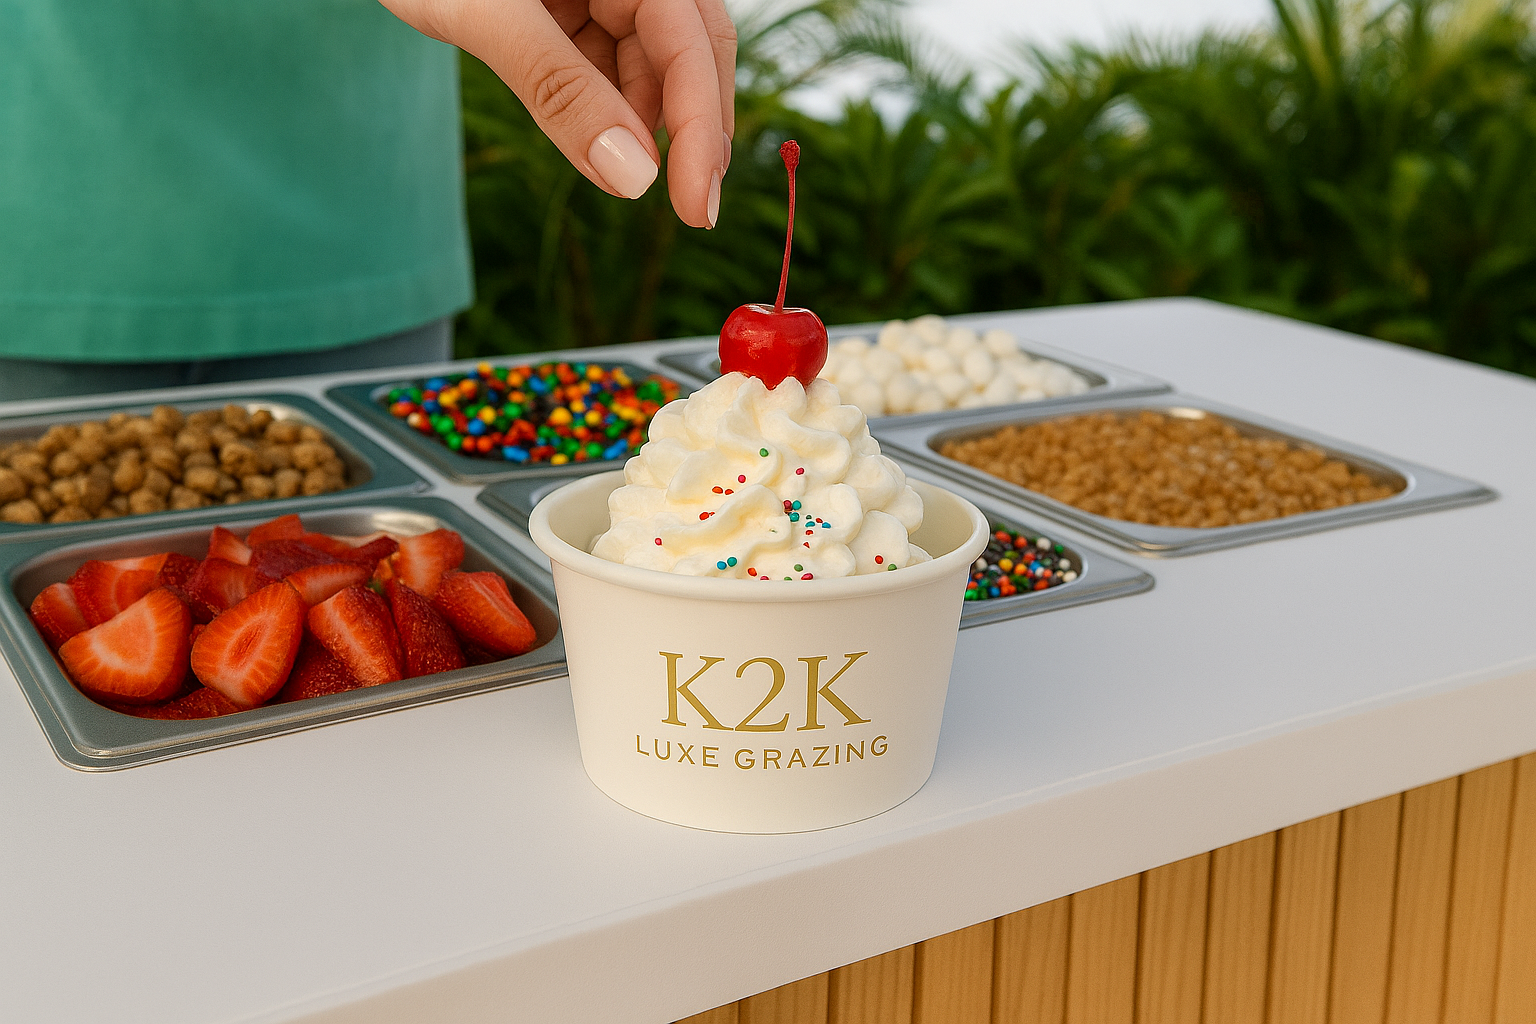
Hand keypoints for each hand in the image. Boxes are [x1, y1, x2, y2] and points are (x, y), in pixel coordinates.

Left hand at [380, 0, 734, 227]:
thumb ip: (558, 88)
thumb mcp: (485, 12)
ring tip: (616, 171)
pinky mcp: (571, 4)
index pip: (691, 40)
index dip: (702, 127)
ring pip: (652, 63)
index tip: (696, 206)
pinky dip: (605, 108)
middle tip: (690, 209)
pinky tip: (590, 140)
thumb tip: (631, 175)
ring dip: (643, 124)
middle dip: (690, 129)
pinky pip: (608, 62)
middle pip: (690, 51)